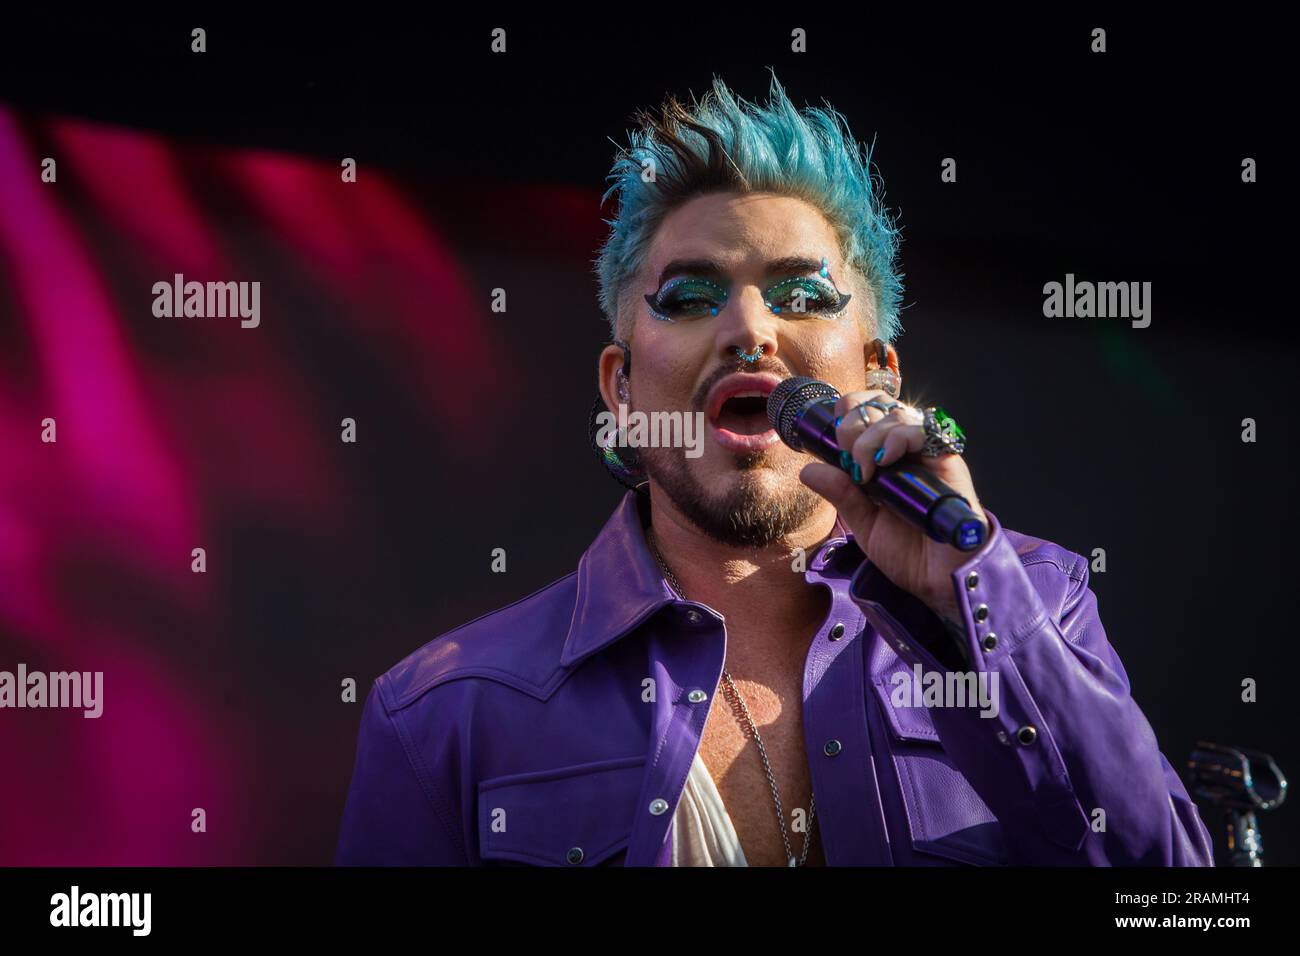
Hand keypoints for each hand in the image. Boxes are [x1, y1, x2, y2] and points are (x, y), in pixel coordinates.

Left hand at [797, 390, 985, 622]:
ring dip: (871, 434)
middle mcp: (906, 449)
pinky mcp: (947, 461)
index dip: (848, 409)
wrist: (940, 578)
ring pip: (898, 414)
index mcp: (884, 456)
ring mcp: (927, 453)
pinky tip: (886, 458)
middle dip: (852, 424)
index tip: (834, 435)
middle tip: (847, 455)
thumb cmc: (907, 551)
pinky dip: (899, 437)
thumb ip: (840, 494)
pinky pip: (925, 430)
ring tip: (865, 468)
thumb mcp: (863, 523)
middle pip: (879, 405)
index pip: (867, 408)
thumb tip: (807, 470)